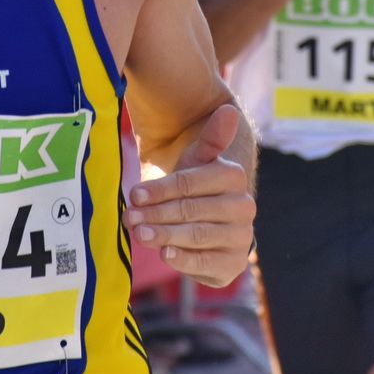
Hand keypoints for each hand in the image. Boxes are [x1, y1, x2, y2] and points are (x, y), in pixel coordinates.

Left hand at [125, 105, 253, 287]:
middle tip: (130, 217)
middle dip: (157, 213)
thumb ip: (210, 140)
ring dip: (164, 234)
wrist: (209, 227)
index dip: (161, 189)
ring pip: (196, 234)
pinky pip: (205, 262)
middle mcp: (243, 207)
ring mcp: (241, 236)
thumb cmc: (194, 190)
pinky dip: (183, 258)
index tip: (134, 194)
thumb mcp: (195, 164)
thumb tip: (228, 109)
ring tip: (139, 233)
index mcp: (234, 177)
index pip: (191, 182)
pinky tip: (164, 253)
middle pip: (191, 209)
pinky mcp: (233, 263)